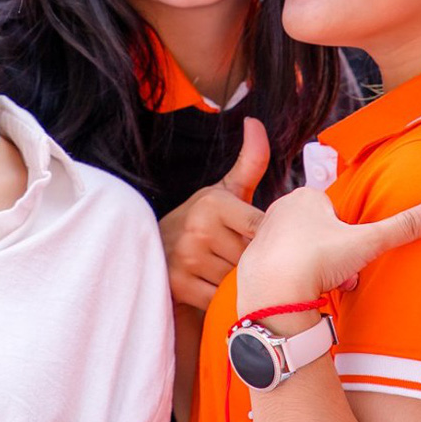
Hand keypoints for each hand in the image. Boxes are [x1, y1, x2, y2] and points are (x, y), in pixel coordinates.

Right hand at [158, 117, 268, 309]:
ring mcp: (187, 257)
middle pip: (251, 258)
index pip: (260, 228)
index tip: (258, 242)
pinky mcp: (179, 284)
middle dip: (251, 263)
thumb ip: (250, 162)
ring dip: (236, 283)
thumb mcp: (225, 191)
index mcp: (214, 202)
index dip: (265, 239)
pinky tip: (213, 288)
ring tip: (224, 272)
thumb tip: (255, 121)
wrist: (156, 249)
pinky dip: (221, 299)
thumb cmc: (203, 221)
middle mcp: (199, 227)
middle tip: (238, 258)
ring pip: (236, 280)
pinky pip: (218, 299)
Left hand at [236, 187, 420, 311]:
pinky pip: (284, 269)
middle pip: (321, 231)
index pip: (337, 210)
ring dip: (319, 268)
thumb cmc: (316, 259)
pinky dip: (296, 280)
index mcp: (304, 196)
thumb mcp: (367, 242)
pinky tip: (303, 295)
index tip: (354, 251)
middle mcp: (279, 210)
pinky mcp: (253, 263)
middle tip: (343, 273)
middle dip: (336, 253)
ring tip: (328, 287)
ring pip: (303, 250)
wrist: (272, 293)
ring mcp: (264, 236)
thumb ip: (404, 226)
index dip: (351, 234)